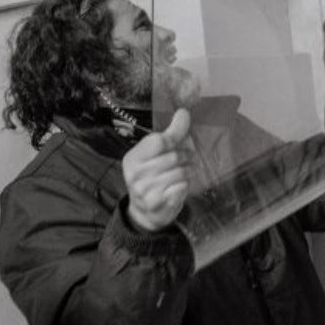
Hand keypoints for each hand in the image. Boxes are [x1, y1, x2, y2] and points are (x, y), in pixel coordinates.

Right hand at [122, 108, 192, 232]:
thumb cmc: (154, 177)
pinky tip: (180, 186)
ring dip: (189, 171)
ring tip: (188, 172)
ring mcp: (144, 189)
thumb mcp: (157, 155)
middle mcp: (134, 173)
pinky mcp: (156, 202)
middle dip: (188, 157)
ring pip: (180, 172)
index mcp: (133, 158)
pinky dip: (185, 185)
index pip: (158, 140)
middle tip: (191, 159)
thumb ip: (172, 134)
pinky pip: (181, 187)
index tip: (182, 141)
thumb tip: (184, 112)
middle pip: (173, 156)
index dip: (175, 139)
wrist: (145, 212)